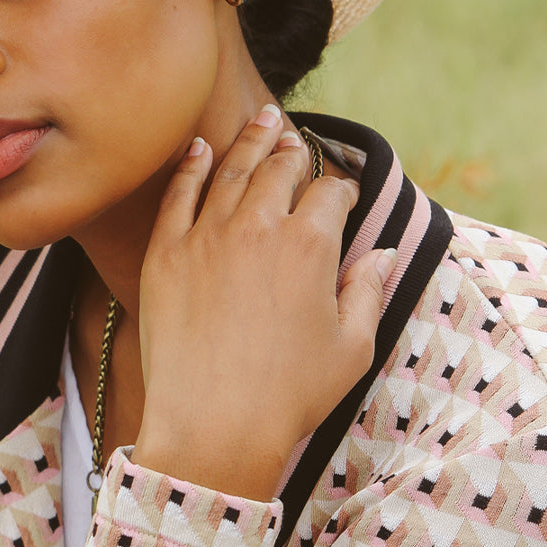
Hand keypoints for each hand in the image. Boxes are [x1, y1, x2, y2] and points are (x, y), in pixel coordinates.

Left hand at [131, 107, 395, 501]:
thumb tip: (381, 253)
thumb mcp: (351, 347)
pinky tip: (199, 148)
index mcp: (310, 244)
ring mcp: (207, 235)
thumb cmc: (290, 395)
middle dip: (292, 151)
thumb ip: (368, 291)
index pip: (330, 193)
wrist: (214, 425)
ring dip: (248, 142)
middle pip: (279, 169)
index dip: (340, 190)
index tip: (341, 196)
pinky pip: (179, 195)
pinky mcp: (165, 253)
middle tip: (293, 137)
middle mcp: (258, 226)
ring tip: (260, 121)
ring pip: (231, 171)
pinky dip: (191, 167)